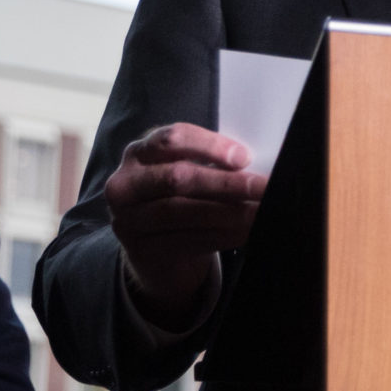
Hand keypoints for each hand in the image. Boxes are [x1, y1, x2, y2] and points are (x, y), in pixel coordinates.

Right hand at [105, 124, 265, 325]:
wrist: (157, 251)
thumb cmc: (180, 201)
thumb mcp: (187, 173)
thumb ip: (211, 165)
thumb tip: (254, 166)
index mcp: (140, 153)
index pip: (172, 140)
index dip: (210, 146)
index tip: (244, 157)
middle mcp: (126, 183)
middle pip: (178, 177)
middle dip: (227, 182)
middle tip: (263, 187)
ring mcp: (128, 219)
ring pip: (183, 212)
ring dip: (229, 212)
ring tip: (260, 212)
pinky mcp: (141, 249)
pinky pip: (188, 240)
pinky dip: (222, 236)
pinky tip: (245, 232)